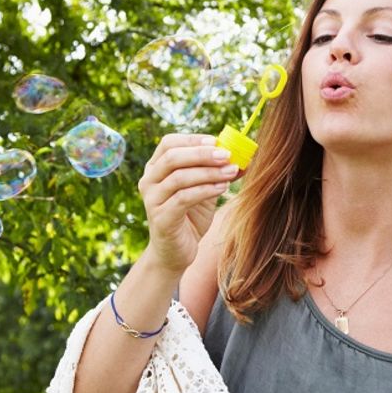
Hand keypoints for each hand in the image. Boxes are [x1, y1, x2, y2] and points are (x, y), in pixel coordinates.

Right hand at [137, 134, 237, 275]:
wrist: (176, 252)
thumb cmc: (190, 217)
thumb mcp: (205, 190)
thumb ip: (217, 172)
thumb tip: (243, 158)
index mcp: (155, 168)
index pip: (169, 143)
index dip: (193, 139)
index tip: (217, 141)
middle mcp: (148, 181)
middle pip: (172, 157)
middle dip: (202, 153)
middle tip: (227, 155)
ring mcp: (152, 200)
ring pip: (179, 177)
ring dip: (208, 172)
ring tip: (230, 172)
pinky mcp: (160, 218)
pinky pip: (183, 198)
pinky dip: (205, 190)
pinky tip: (222, 188)